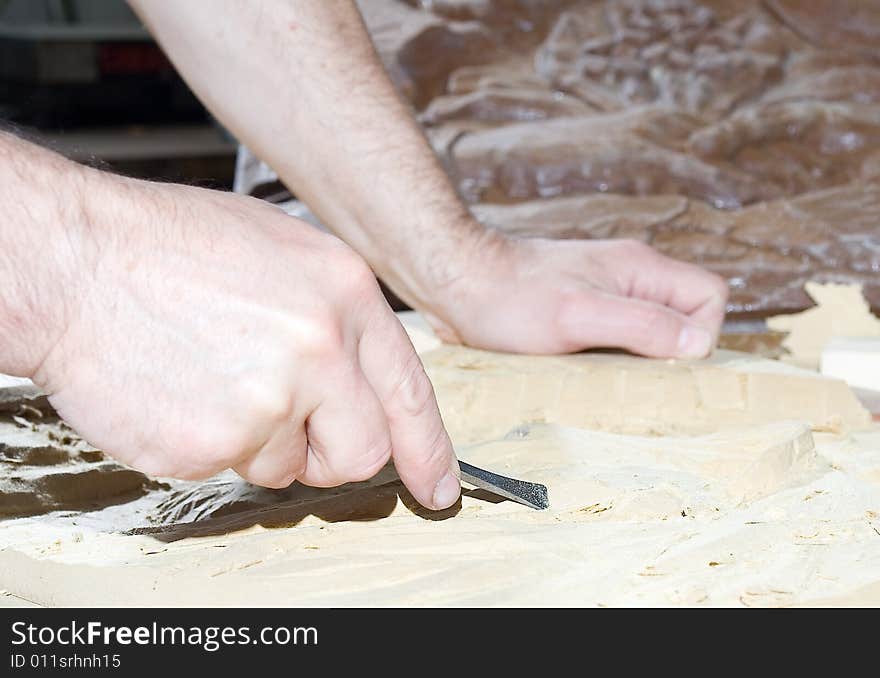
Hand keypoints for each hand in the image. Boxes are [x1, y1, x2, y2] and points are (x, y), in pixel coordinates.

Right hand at [33, 176, 460, 509]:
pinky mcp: (211, 443)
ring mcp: (267, 400)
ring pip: (289, 467)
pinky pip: (230, 469)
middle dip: (333, 456)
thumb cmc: (169, 249)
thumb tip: (360, 380)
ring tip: (211, 381)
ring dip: (260, 443)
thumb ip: (335, 319)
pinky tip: (180, 392)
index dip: (429, 449)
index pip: (410, 392)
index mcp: (343, 294)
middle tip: (293, 431)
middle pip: (363, 451)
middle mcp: (318, 349)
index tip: (437, 487)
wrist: (75, 261)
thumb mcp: (282, 252)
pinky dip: (210, 444)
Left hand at [426, 232, 727, 356]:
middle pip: (683, 320)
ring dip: (636, 366)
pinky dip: (609, 365)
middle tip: (633, 384)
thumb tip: (699, 345)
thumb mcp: (578, 315)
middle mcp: (629, 280)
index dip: (701, 335)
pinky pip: (616, 344)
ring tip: (604, 384)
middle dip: (669, 357)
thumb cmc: (511, 298)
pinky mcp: (580, 317)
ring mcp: (605, 297)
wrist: (456, 283)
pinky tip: (584, 380)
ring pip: (649, 336)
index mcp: (640, 269)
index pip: (710, 297)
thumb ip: (642, 324)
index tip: (662, 364)